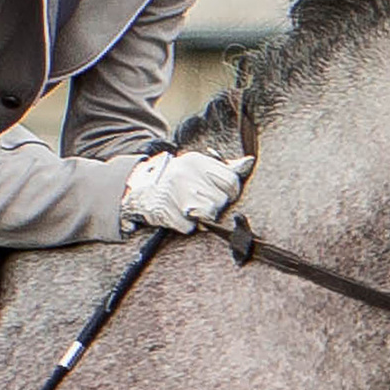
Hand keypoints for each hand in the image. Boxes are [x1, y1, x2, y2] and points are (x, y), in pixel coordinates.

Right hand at [121, 150, 250, 232]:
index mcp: (196, 161)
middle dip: (215, 206)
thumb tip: (250, 162)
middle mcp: (186, 175)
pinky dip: (187, 226)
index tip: (225, 195)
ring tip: (192, 209)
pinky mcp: (166, 212)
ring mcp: (175, 194)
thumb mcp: (198, 167)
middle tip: (203, 202)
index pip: (231, 181)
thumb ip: (225, 167)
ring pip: (209, 216)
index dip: (232, 193)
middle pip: (221, 202)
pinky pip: (190, 228)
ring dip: (203, 217)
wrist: (140, 189)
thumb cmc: (177, 178)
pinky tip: (179, 215)